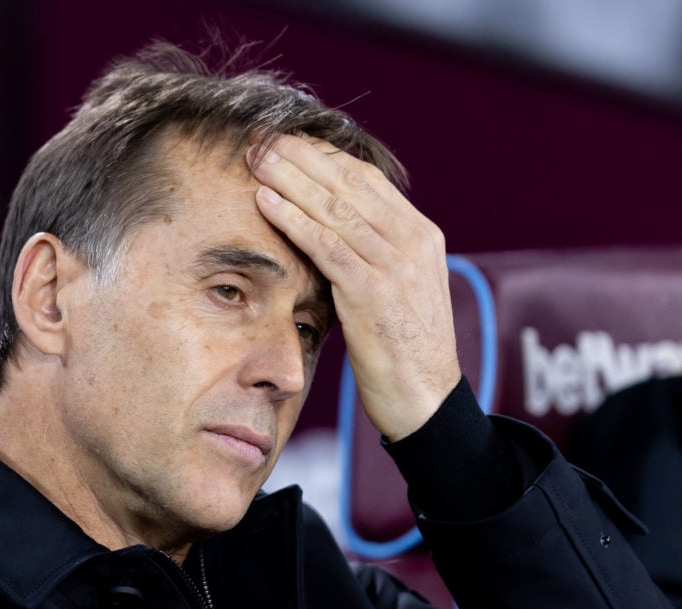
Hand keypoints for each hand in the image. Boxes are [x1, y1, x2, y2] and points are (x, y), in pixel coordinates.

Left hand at [248, 134, 460, 440]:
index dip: (323, 156)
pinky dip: (293, 220)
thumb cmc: (403, 346)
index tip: (286, 141)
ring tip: (255, 158)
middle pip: (348, 183)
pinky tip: (265, 203)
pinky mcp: (374, 294)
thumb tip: (332, 227)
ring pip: (335, 207)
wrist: (426, 398)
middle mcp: (412, 241)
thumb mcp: (398, 287)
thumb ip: (374, 252)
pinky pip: (327, 246)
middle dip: (300, 156)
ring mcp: (396, 266)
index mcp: (420, 234)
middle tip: (261, 137)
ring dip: (290, 178)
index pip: (366, 179)